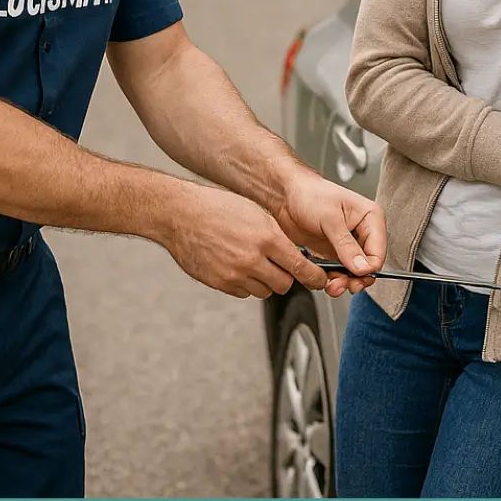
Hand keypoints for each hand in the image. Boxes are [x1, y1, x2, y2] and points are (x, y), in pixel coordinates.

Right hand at [163, 183, 328, 299]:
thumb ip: (277, 237)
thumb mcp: (255, 214)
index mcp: (267, 238)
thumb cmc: (216, 208)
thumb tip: (295, 255)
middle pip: (284, 284)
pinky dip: (246, 284)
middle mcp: (253, 259)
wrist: (180, 215)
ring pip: (264, 291)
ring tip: (253, 262)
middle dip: (286, 278)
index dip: (315, 278)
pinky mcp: (221, 283)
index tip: (319, 281)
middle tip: (280, 267)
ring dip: (265, 281)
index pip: (301, 268)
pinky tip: (237, 266)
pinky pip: (244, 292)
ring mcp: (236, 274)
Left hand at [273, 170, 386, 297]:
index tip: (355, 274)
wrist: (285, 194)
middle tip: (345, 284)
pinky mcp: (331, 253)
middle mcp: (360, 233)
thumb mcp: (330, 219)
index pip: (378, 252)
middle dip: (356, 279)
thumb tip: (362, 267)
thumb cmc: (309, 193)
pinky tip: (324, 279)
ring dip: (343, 282)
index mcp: (369, 218)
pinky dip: (331, 279)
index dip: (368, 268)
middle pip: (367, 266)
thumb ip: (346, 245)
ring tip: (333, 285)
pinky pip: (336, 273)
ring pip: (352, 273)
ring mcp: (345, 245)